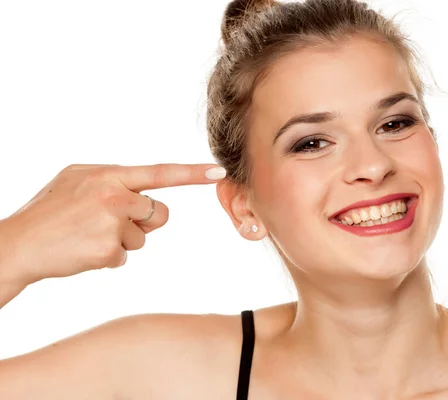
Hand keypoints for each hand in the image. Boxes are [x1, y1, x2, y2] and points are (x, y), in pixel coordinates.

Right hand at [1, 163, 225, 285]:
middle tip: (107, 222)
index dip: (191, 173)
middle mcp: (114, 195)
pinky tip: (83, 250)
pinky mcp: (108, 250)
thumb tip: (143, 193)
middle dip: (143, 221)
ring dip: (121, 240)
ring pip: (142, 237)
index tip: (218, 171)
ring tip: (87, 235)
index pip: (159, 173)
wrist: (18, 244)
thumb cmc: (49, 211)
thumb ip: (114, 181)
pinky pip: (124, 256)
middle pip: (160, 213)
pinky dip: (107, 257)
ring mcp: (112, 223)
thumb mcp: (76, 180)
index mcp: (108, 175)